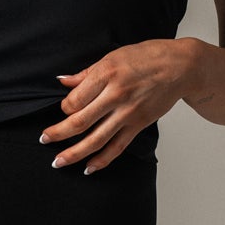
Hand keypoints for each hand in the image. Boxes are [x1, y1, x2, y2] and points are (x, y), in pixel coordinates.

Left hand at [41, 39, 194, 170]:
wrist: (181, 67)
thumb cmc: (147, 57)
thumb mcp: (113, 56)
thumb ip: (86, 73)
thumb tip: (62, 81)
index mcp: (106, 74)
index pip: (74, 99)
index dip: (64, 108)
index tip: (63, 110)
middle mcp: (116, 95)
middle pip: (80, 121)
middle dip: (58, 134)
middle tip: (43, 140)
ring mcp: (128, 113)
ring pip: (96, 139)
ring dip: (74, 153)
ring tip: (58, 162)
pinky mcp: (139, 124)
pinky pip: (117, 147)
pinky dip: (102, 160)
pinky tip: (88, 168)